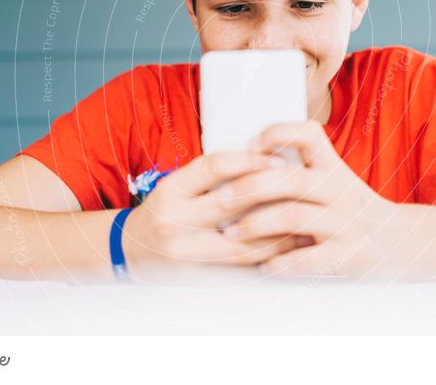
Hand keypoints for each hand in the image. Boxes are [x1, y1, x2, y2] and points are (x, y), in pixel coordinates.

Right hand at [121, 151, 314, 271]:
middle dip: (271, 195)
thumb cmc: (165, 211)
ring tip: (304, 221)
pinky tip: (286, 248)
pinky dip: (266, 255)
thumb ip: (212, 177)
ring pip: (241, 242)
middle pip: (231, 203)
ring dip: (278, 233)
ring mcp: (183, 250)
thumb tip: (265, 163)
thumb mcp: (179, 186)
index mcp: (171, 188)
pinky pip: (238, 266)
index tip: (277, 160)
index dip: (250, 161)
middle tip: (302, 189)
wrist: (130, 248)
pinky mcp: (194, 274)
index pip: (214, 166)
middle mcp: (173, 218)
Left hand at [216, 120, 398, 276]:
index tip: (249, 146)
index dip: (277, 133)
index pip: (309, 135)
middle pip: (290, 179)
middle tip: (219, 199)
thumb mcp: (336, 181)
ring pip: (293, 217)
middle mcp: (340, 191)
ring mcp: (345, 224)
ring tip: (230, 234)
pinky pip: (309, 259)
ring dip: (255, 226)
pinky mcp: (348, 256)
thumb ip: (302, 172)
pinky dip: (281, 263)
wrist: (405, 242)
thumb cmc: (355, 210)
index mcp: (334, 169)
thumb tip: (246, 163)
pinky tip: (263, 266)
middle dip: (249, 187)